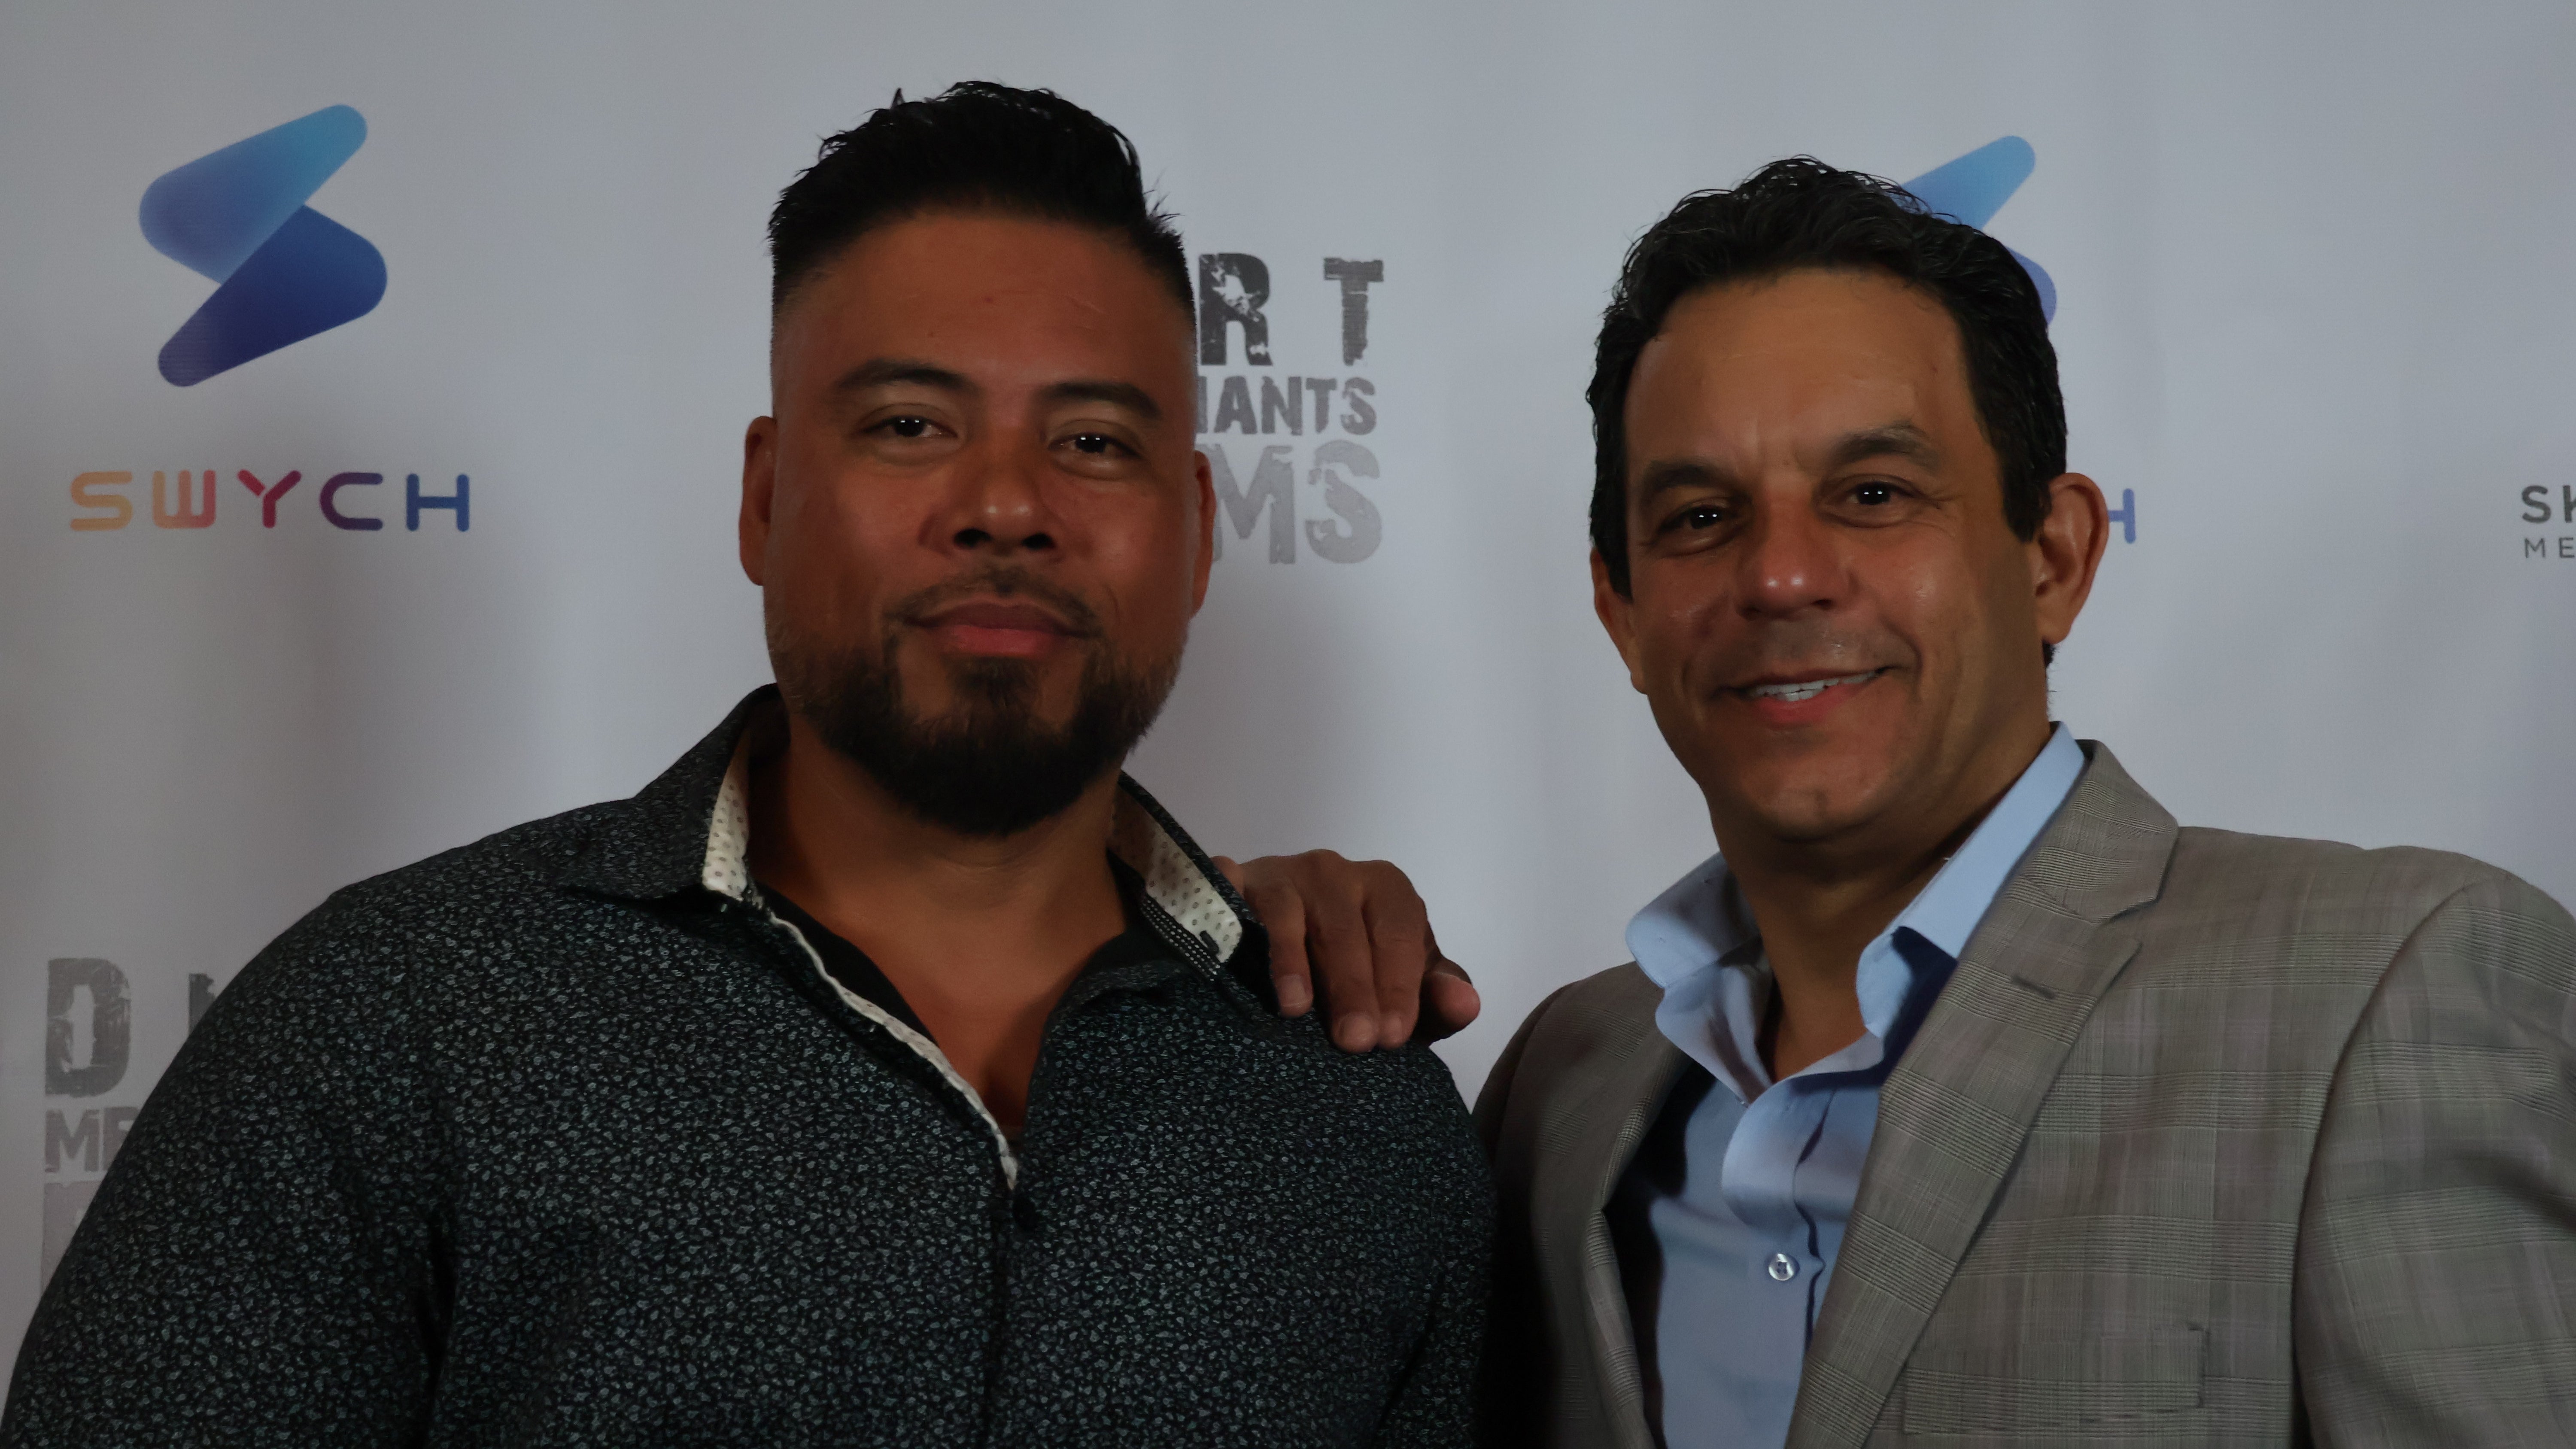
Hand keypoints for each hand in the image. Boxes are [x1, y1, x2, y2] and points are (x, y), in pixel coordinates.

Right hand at [1212, 852, 1480, 1051]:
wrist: (1277, 949)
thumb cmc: (1354, 973)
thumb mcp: (1400, 991)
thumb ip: (1434, 1001)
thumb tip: (1466, 1004)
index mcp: (1385, 889)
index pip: (1399, 928)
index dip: (1399, 983)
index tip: (1394, 1036)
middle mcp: (1334, 872)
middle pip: (1345, 924)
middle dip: (1353, 986)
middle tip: (1355, 1042)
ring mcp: (1279, 874)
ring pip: (1287, 910)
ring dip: (1292, 960)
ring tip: (1296, 1010)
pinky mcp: (1230, 885)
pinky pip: (1228, 898)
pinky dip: (1229, 922)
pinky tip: (1227, 956)